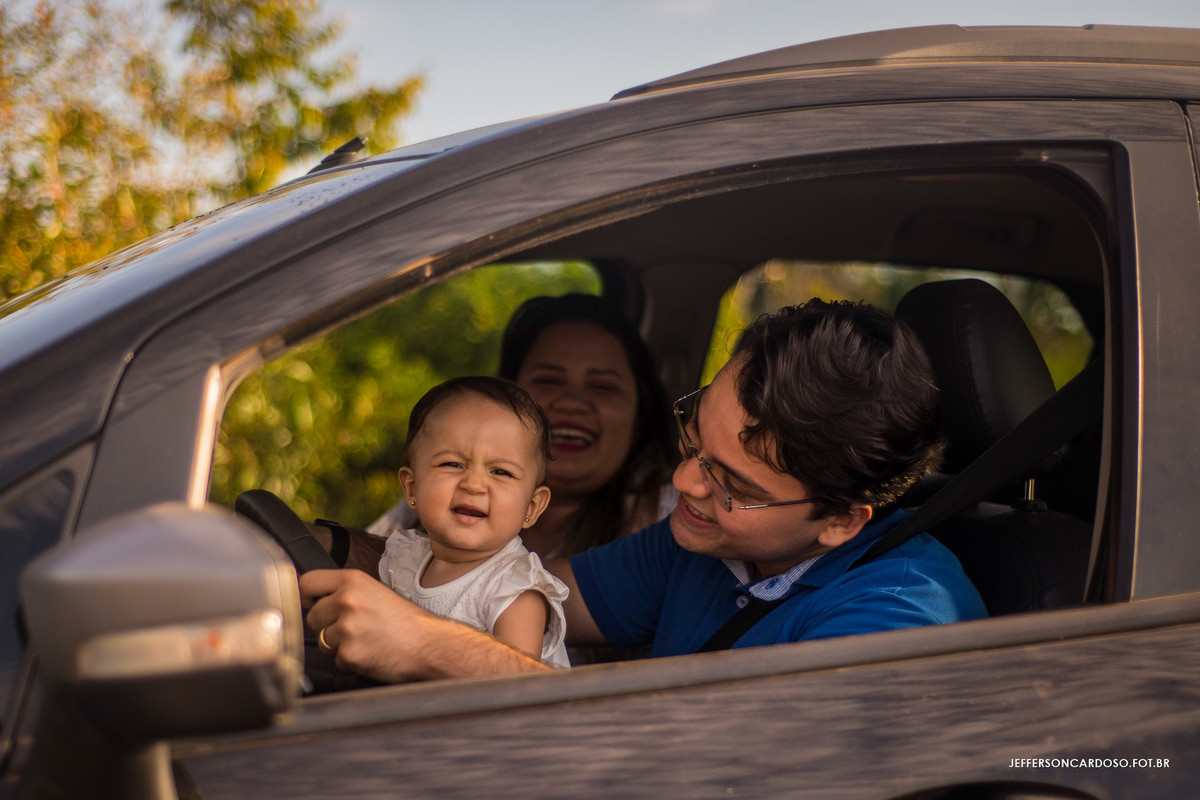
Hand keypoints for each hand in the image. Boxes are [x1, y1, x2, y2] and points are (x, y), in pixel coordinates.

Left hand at [299, 569, 549, 682]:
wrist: (429, 644)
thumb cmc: (405, 620)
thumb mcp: (374, 591)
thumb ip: (344, 592)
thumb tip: (313, 600)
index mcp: (352, 580)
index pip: (307, 583)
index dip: (310, 597)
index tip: (316, 604)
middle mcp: (346, 600)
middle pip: (312, 617)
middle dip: (328, 626)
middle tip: (355, 628)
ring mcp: (346, 628)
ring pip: (323, 641)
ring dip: (339, 645)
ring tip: (366, 640)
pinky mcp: (349, 653)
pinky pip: (336, 661)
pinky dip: (350, 661)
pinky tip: (370, 653)